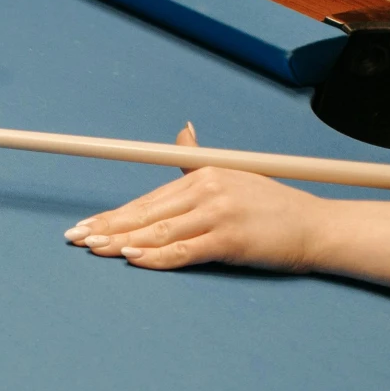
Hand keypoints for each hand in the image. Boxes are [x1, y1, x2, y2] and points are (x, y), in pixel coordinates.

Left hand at [62, 124, 389, 285]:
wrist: (315, 227)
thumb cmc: (271, 206)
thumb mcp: (232, 175)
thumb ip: (197, 161)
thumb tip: (182, 131)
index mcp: (203, 176)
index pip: (147, 199)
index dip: (113, 214)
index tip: (85, 224)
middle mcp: (207, 191)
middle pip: (146, 213)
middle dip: (107, 227)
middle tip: (74, 238)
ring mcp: (218, 215)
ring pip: (159, 232)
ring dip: (122, 243)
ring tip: (94, 250)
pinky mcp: (230, 240)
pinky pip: (185, 250)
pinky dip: (158, 256)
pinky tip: (134, 258)